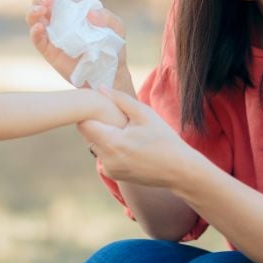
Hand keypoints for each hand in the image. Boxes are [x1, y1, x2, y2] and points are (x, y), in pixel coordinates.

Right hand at [27, 0, 129, 89]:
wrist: (109, 72)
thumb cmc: (112, 47)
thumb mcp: (116, 27)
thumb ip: (107, 17)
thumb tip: (90, 13)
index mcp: (75, 13)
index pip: (62, 0)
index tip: (66, 1)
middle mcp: (61, 22)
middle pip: (43, 6)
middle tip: (47, 2)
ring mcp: (54, 36)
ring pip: (35, 20)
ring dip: (33, 12)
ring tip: (39, 11)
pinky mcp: (49, 52)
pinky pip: (38, 40)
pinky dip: (34, 32)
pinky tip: (38, 28)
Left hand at [79, 86, 207, 188]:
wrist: (178, 170)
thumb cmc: (164, 139)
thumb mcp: (145, 114)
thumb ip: (120, 99)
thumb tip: (100, 88)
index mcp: (112, 142)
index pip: (83, 124)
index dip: (89, 113)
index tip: (100, 107)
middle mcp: (106, 159)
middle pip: (87, 134)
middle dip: (97, 123)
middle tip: (116, 117)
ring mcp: (109, 169)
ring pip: (95, 145)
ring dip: (103, 136)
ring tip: (125, 131)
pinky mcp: (114, 174)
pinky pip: (103, 156)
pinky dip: (110, 149)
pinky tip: (129, 145)